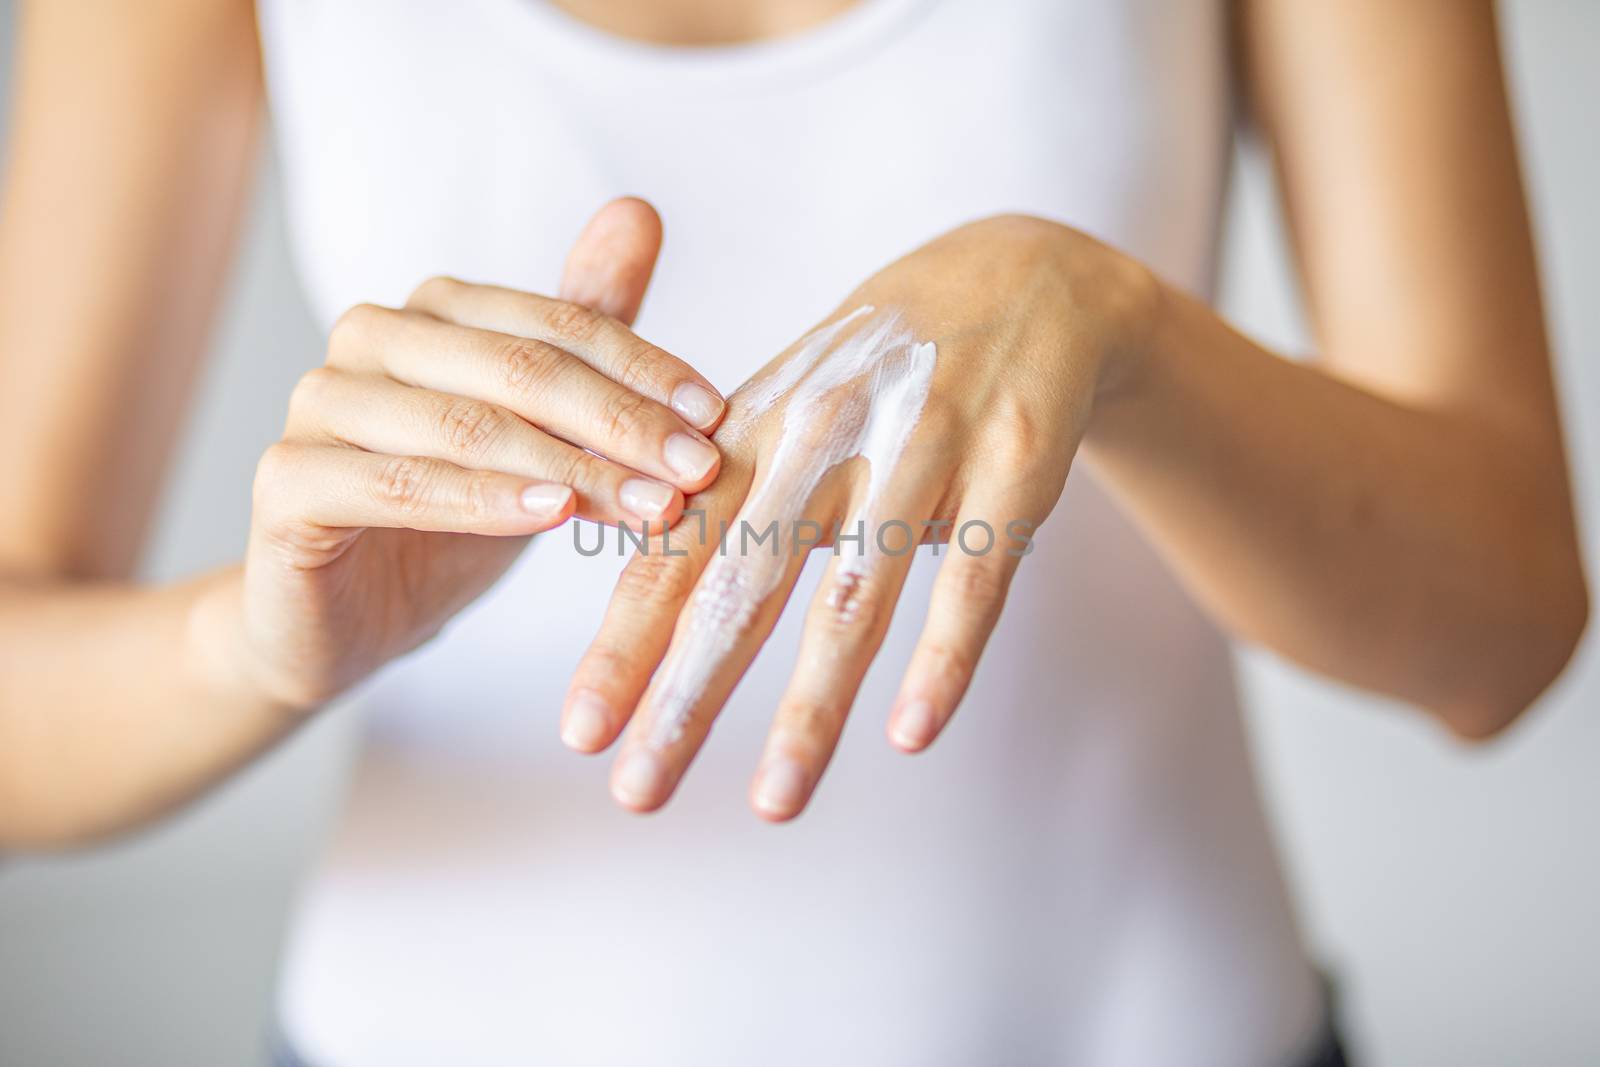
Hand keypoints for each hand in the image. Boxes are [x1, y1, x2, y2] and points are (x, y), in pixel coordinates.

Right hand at [227, 199, 727, 707]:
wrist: (347, 619)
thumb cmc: (451, 514)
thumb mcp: (535, 425)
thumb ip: (580, 327)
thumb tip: (638, 211)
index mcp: (434, 312)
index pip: (559, 325)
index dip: (645, 369)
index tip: (716, 418)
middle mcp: (370, 338)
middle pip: (519, 368)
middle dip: (621, 422)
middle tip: (697, 470)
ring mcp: (319, 405)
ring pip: (466, 427)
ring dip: (571, 469)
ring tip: (650, 507)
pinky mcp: (286, 482)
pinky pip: (396, 485)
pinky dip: (481, 501)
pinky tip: (551, 516)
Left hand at [561, 215, 1156, 817]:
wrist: (1024, 275)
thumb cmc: (879, 362)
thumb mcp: (788, 406)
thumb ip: (721, 493)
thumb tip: (641, 597)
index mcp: (759, 428)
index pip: (675, 548)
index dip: (625, 641)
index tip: (580, 732)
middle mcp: (825, 438)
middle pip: (744, 587)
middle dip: (687, 695)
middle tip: (638, 790)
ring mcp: (922, 452)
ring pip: (855, 598)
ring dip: (811, 709)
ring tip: (774, 802)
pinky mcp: (1011, 470)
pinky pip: (974, 580)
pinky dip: (942, 659)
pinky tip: (912, 733)